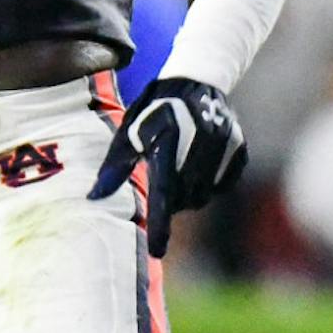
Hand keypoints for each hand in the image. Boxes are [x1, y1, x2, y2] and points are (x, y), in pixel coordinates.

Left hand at [89, 77, 245, 258]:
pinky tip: (198, 168)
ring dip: (189, 196)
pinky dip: (209, 185)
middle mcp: (199, 142)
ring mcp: (223, 145)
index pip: (163, 192)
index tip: (156, 252)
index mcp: (168, 138)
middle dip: (170, 202)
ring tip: (178, 174)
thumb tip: (93, 198)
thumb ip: (115, 167)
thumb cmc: (153, 110)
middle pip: (184, 198)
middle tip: (162, 185)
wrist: (196, 80)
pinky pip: (224, 185)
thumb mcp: (129, 133)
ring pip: (204, 195)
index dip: (160, 224)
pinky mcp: (238, 149)